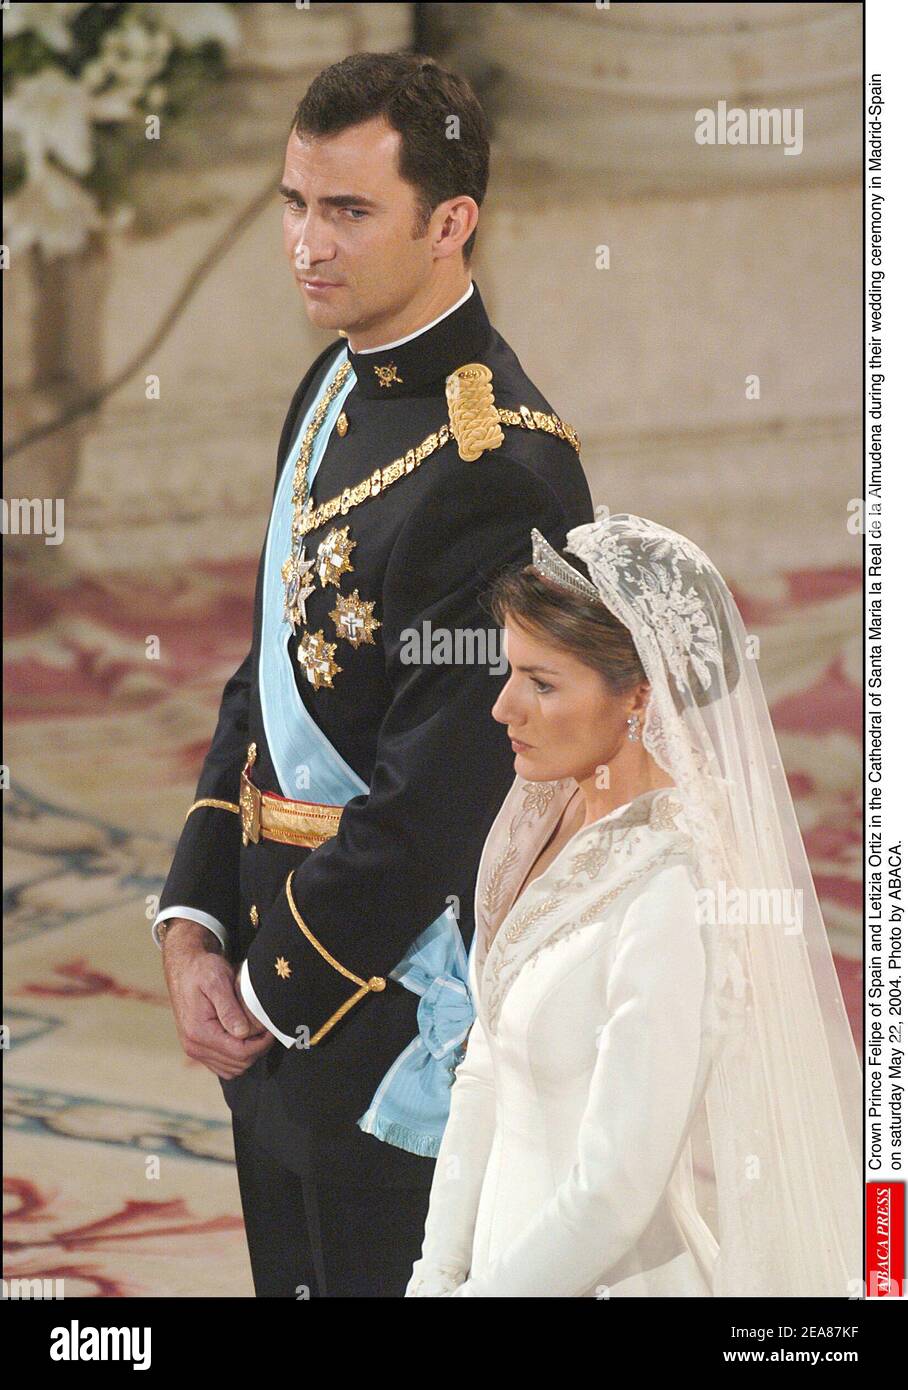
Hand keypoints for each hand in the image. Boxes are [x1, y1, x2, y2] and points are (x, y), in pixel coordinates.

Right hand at [161, 920, 274, 1078]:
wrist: (183, 967)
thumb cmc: (201, 970)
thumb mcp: (217, 982)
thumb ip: (229, 1009)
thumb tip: (242, 1033)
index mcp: (199, 1032)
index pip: (239, 1053)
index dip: (261, 1044)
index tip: (271, 1029)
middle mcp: (194, 1046)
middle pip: (237, 1064)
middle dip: (257, 1049)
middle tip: (267, 1029)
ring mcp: (194, 1049)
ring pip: (231, 1069)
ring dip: (248, 1055)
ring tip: (257, 1033)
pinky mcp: (197, 1048)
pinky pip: (222, 1065)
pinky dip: (237, 1057)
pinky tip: (244, 1037)